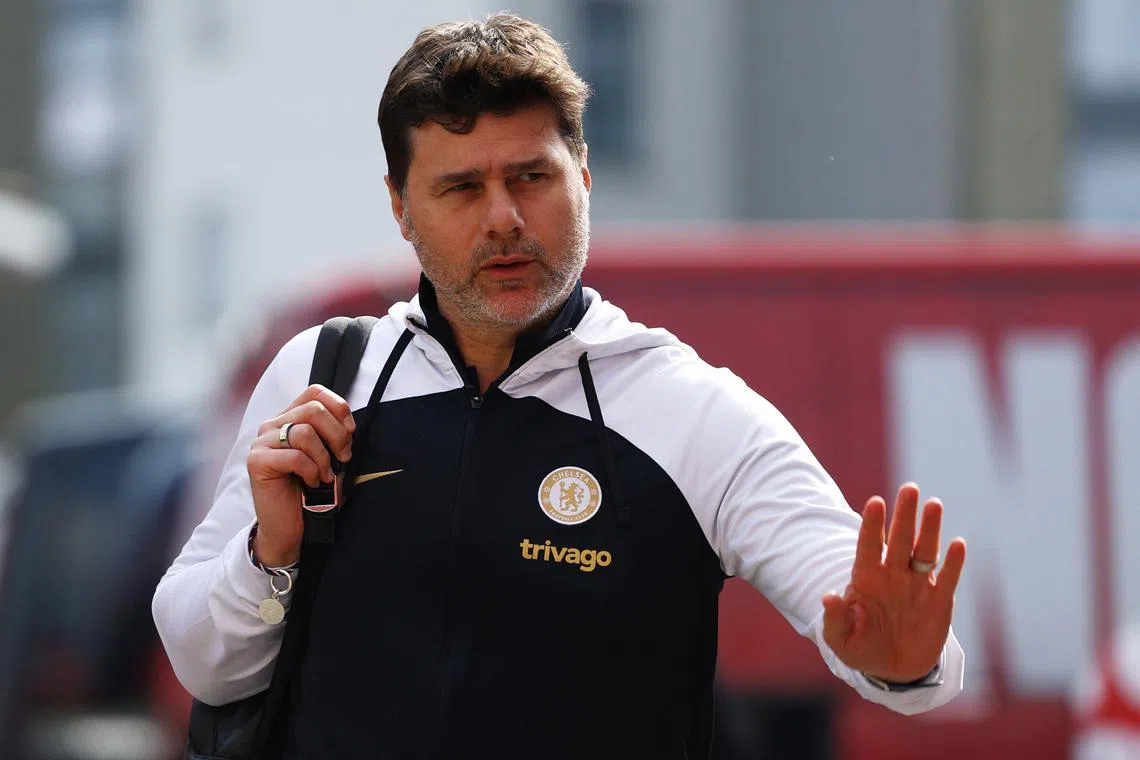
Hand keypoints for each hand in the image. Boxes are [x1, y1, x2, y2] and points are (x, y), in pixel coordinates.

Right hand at [246, 384, 355, 566]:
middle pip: (314, 409)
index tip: (350, 432)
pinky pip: (294, 456)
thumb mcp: (329, 457)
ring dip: (324, 458)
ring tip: (324, 475)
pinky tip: (311, 482)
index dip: (339, 407)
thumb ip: (333, 434)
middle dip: (337, 435)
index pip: (315, 392)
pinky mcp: (257, 461)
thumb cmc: (312, 492)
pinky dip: (311, 470)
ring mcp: (262, 442)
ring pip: (304, 432)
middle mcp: (272, 425)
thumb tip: (348, 423)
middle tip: (343, 458)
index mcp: (290, 418)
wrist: (291, 527)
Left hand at [821, 483, 965, 682]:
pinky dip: (953, 562)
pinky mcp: (939, 601)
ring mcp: (917, 584)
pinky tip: (958, 544)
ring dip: (930, 529)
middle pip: (899, 539)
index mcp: (866, 578)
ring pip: (924, 551)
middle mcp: (893, 574)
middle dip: (904, 514)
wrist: (893, 669)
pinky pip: (947, 578)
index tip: (875, 502)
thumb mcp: (841, 639)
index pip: (869, 545)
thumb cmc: (861, 647)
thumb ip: (835, 619)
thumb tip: (828, 597)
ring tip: (934, 504)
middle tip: (909, 487)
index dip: (872, 525)